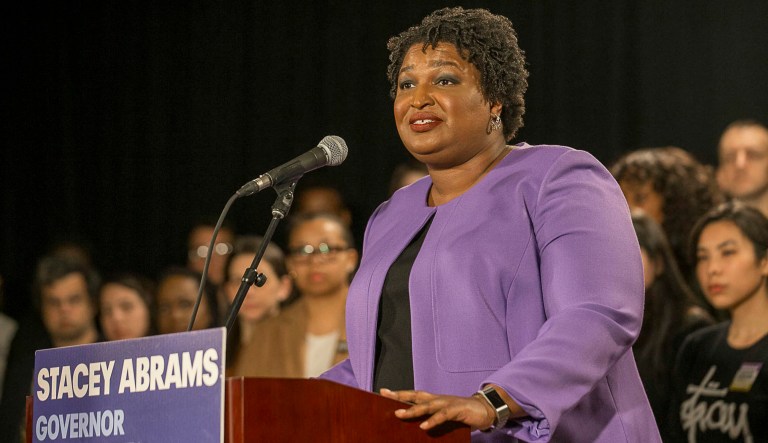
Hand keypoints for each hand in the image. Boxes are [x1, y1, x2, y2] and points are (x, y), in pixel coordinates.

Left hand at [379, 388, 495, 430]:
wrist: (484, 410)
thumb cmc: (461, 414)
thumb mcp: (443, 416)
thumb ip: (430, 418)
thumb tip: (415, 426)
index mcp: (434, 400)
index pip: (413, 395)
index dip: (398, 393)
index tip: (383, 391)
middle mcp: (438, 399)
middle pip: (416, 396)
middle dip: (400, 396)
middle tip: (385, 395)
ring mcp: (447, 403)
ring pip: (427, 405)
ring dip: (413, 410)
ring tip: (399, 414)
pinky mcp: (457, 410)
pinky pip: (443, 415)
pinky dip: (433, 420)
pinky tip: (424, 426)